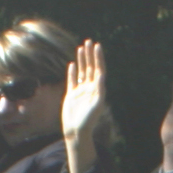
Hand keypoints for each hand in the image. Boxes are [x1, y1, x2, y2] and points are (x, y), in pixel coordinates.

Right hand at [60, 39, 110, 172]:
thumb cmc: (88, 120)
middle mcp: (90, 89)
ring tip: (81, 48)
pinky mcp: (71, 95)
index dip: (98, 58)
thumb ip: (99, 90)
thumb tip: (101, 75)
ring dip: (82, 60)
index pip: (99, 70)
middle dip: (90, 55)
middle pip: (91, 68)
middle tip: (89, 41)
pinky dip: (72, 72)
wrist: (77, 131)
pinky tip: (73, 64)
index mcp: (97, 89)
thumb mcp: (96, 105)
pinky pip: (72, 81)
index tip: (97, 46)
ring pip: (82, 72)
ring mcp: (80, 91)